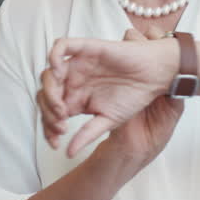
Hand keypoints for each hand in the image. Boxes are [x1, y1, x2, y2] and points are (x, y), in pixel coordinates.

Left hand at [37, 29, 178, 157]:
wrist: (154, 76)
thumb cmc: (133, 96)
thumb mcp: (107, 121)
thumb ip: (86, 135)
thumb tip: (68, 153)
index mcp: (75, 98)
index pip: (50, 112)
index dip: (47, 128)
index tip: (56, 143)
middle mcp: (72, 81)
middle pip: (45, 95)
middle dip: (48, 113)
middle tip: (62, 126)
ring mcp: (76, 64)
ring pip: (48, 74)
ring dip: (49, 92)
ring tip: (62, 109)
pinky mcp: (85, 48)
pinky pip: (61, 46)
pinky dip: (53, 57)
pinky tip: (59, 74)